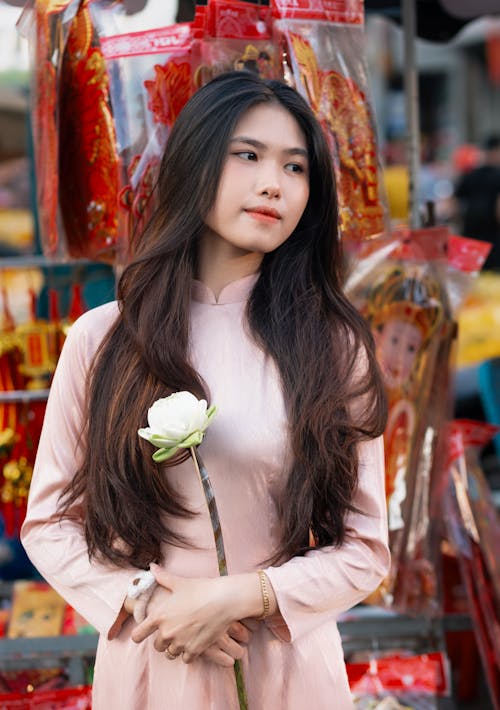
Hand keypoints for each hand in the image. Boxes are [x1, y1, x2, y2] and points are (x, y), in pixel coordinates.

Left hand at [131, 566, 253, 662]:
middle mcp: (167, 632)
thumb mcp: (179, 582)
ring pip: (170, 654)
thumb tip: (151, 566)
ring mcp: (180, 643)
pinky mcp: (194, 650)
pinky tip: (194, 642)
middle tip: (174, 630)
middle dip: (163, 639)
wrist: (223, 599)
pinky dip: (189, 653)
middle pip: (157, 646)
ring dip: (175, 647)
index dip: (139, 635)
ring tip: (184, 636)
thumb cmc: (201, 589)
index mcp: (159, 616)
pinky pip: (185, 659)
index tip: (144, 632)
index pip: (137, 635)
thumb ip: (162, 577)